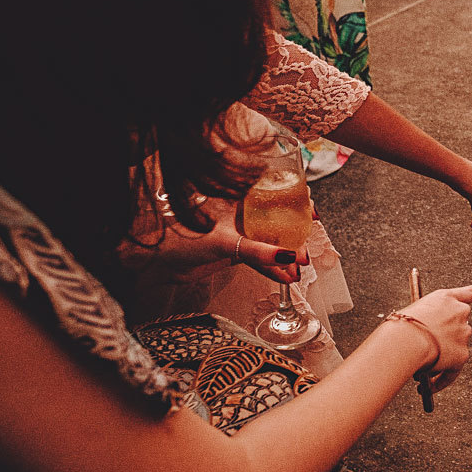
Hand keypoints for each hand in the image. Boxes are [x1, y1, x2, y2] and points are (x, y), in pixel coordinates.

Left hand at [121, 199, 306, 283]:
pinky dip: (272, 268)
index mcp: (239, 197)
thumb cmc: (181, 238)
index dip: (298, 201)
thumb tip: (288, 257)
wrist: (158, 262)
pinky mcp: (235, 250)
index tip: (313, 215)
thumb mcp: (225, 242)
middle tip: (306, 252)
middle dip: (295, 236)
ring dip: (285, 256)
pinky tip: (285, 279)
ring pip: (270, 241)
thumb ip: (257, 251)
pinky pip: (260, 258)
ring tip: (299, 269)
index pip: (275, 192)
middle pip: (278, 220)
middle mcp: (242, 212)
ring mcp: (239, 231)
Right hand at [394, 281, 471, 390]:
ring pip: (454, 349)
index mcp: (445, 297)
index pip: (471, 292)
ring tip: (419, 365)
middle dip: (446, 339)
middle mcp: (459, 311)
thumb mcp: (413, 314)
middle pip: (459, 327)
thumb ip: (428, 322)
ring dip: (441, 358)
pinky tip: (430, 386)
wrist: (404, 341)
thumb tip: (428, 341)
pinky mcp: (462, 354)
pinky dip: (441, 380)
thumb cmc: (400, 327)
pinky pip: (452, 371)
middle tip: (427, 349)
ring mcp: (463, 333)